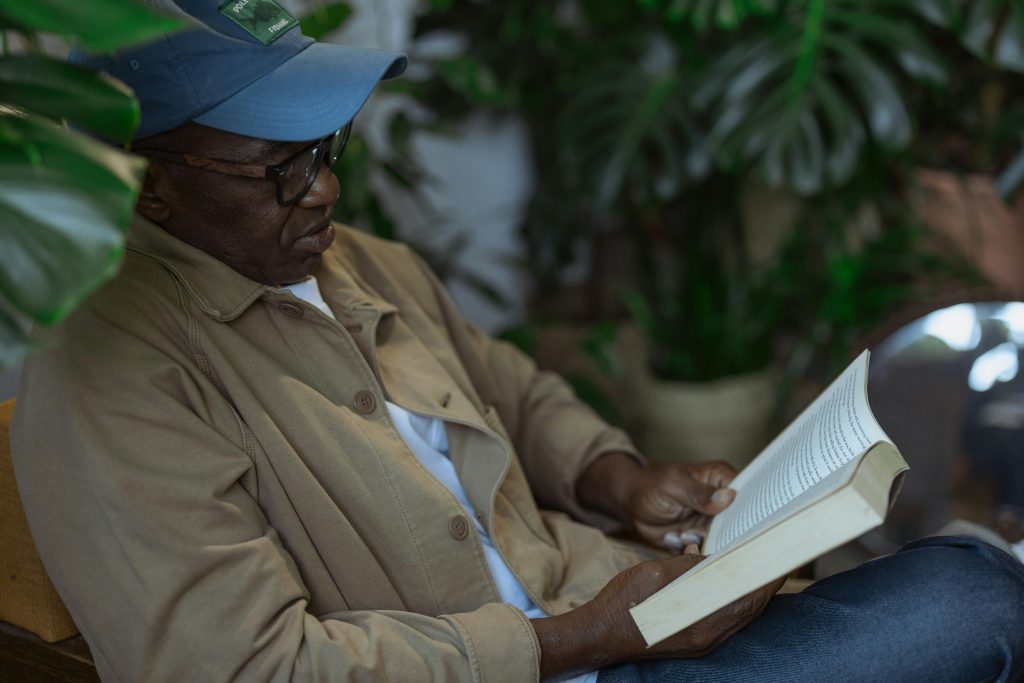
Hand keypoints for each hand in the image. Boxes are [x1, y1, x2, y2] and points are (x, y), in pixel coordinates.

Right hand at [531, 546, 783, 677]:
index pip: (748, 598)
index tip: (782, 557)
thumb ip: (691, 566)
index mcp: (702, 621)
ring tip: (761, 568)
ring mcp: (702, 642)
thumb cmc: (624, 603)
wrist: (600, 634)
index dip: (768, 577)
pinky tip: (733, 586)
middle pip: (749, 608)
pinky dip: (735, 601)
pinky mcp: (695, 642)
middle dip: (765, 583)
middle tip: (777, 558)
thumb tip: (715, 556)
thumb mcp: (658, 572)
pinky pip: (726, 620)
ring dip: (752, 592)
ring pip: (739, 615)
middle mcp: (708, 637)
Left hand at [578, 453, 737, 550]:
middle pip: (740, 522)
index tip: (736, 521)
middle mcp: (723, 501)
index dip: (749, 509)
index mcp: (721, 479)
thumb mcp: (674, 485)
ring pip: (724, 540)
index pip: (747, 494)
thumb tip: (729, 497)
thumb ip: (700, 493)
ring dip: (700, 541)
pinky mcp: (703, 538)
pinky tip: (675, 537)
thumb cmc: (652, 486)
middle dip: (721, 532)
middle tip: (699, 531)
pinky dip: (691, 549)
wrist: (633, 505)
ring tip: (681, 532)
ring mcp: (714, 521)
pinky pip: (707, 550)